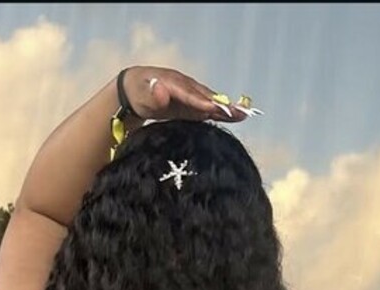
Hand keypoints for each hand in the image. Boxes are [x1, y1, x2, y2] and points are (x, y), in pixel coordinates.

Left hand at [121, 67, 251, 123]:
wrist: (135, 89)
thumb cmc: (137, 93)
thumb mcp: (140, 95)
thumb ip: (151, 94)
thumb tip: (161, 89)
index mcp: (172, 82)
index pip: (188, 94)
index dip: (200, 101)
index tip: (213, 109)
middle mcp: (185, 85)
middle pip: (205, 96)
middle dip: (221, 104)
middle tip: (240, 112)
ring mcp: (190, 94)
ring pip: (210, 100)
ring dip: (226, 108)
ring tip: (244, 115)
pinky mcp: (192, 104)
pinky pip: (208, 107)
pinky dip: (222, 112)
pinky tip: (236, 117)